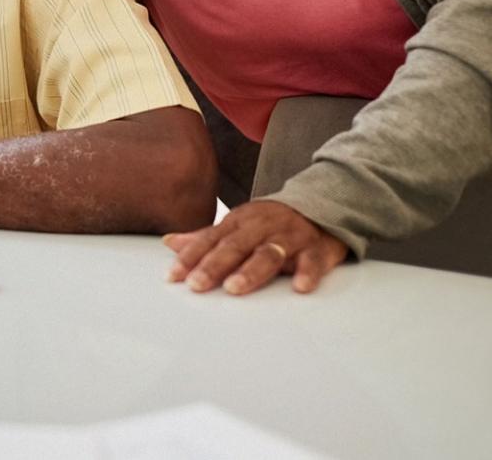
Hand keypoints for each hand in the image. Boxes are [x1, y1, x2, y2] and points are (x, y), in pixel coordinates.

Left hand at [162, 201, 348, 295]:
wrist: (322, 204)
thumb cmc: (271, 222)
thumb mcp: (237, 225)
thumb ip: (205, 237)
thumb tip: (168, 242)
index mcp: (239, 222)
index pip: (210, 240)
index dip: (190, 257)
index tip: (173, 276)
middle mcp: (262, 227)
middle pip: (235, 246)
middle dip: (214, 265)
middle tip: (197, 285)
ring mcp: (290, 236)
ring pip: (269, 253)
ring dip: (251, 271)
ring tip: (235, 287)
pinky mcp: (317, 248)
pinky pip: (313, 260)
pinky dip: (308, 272)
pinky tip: (300, 286)